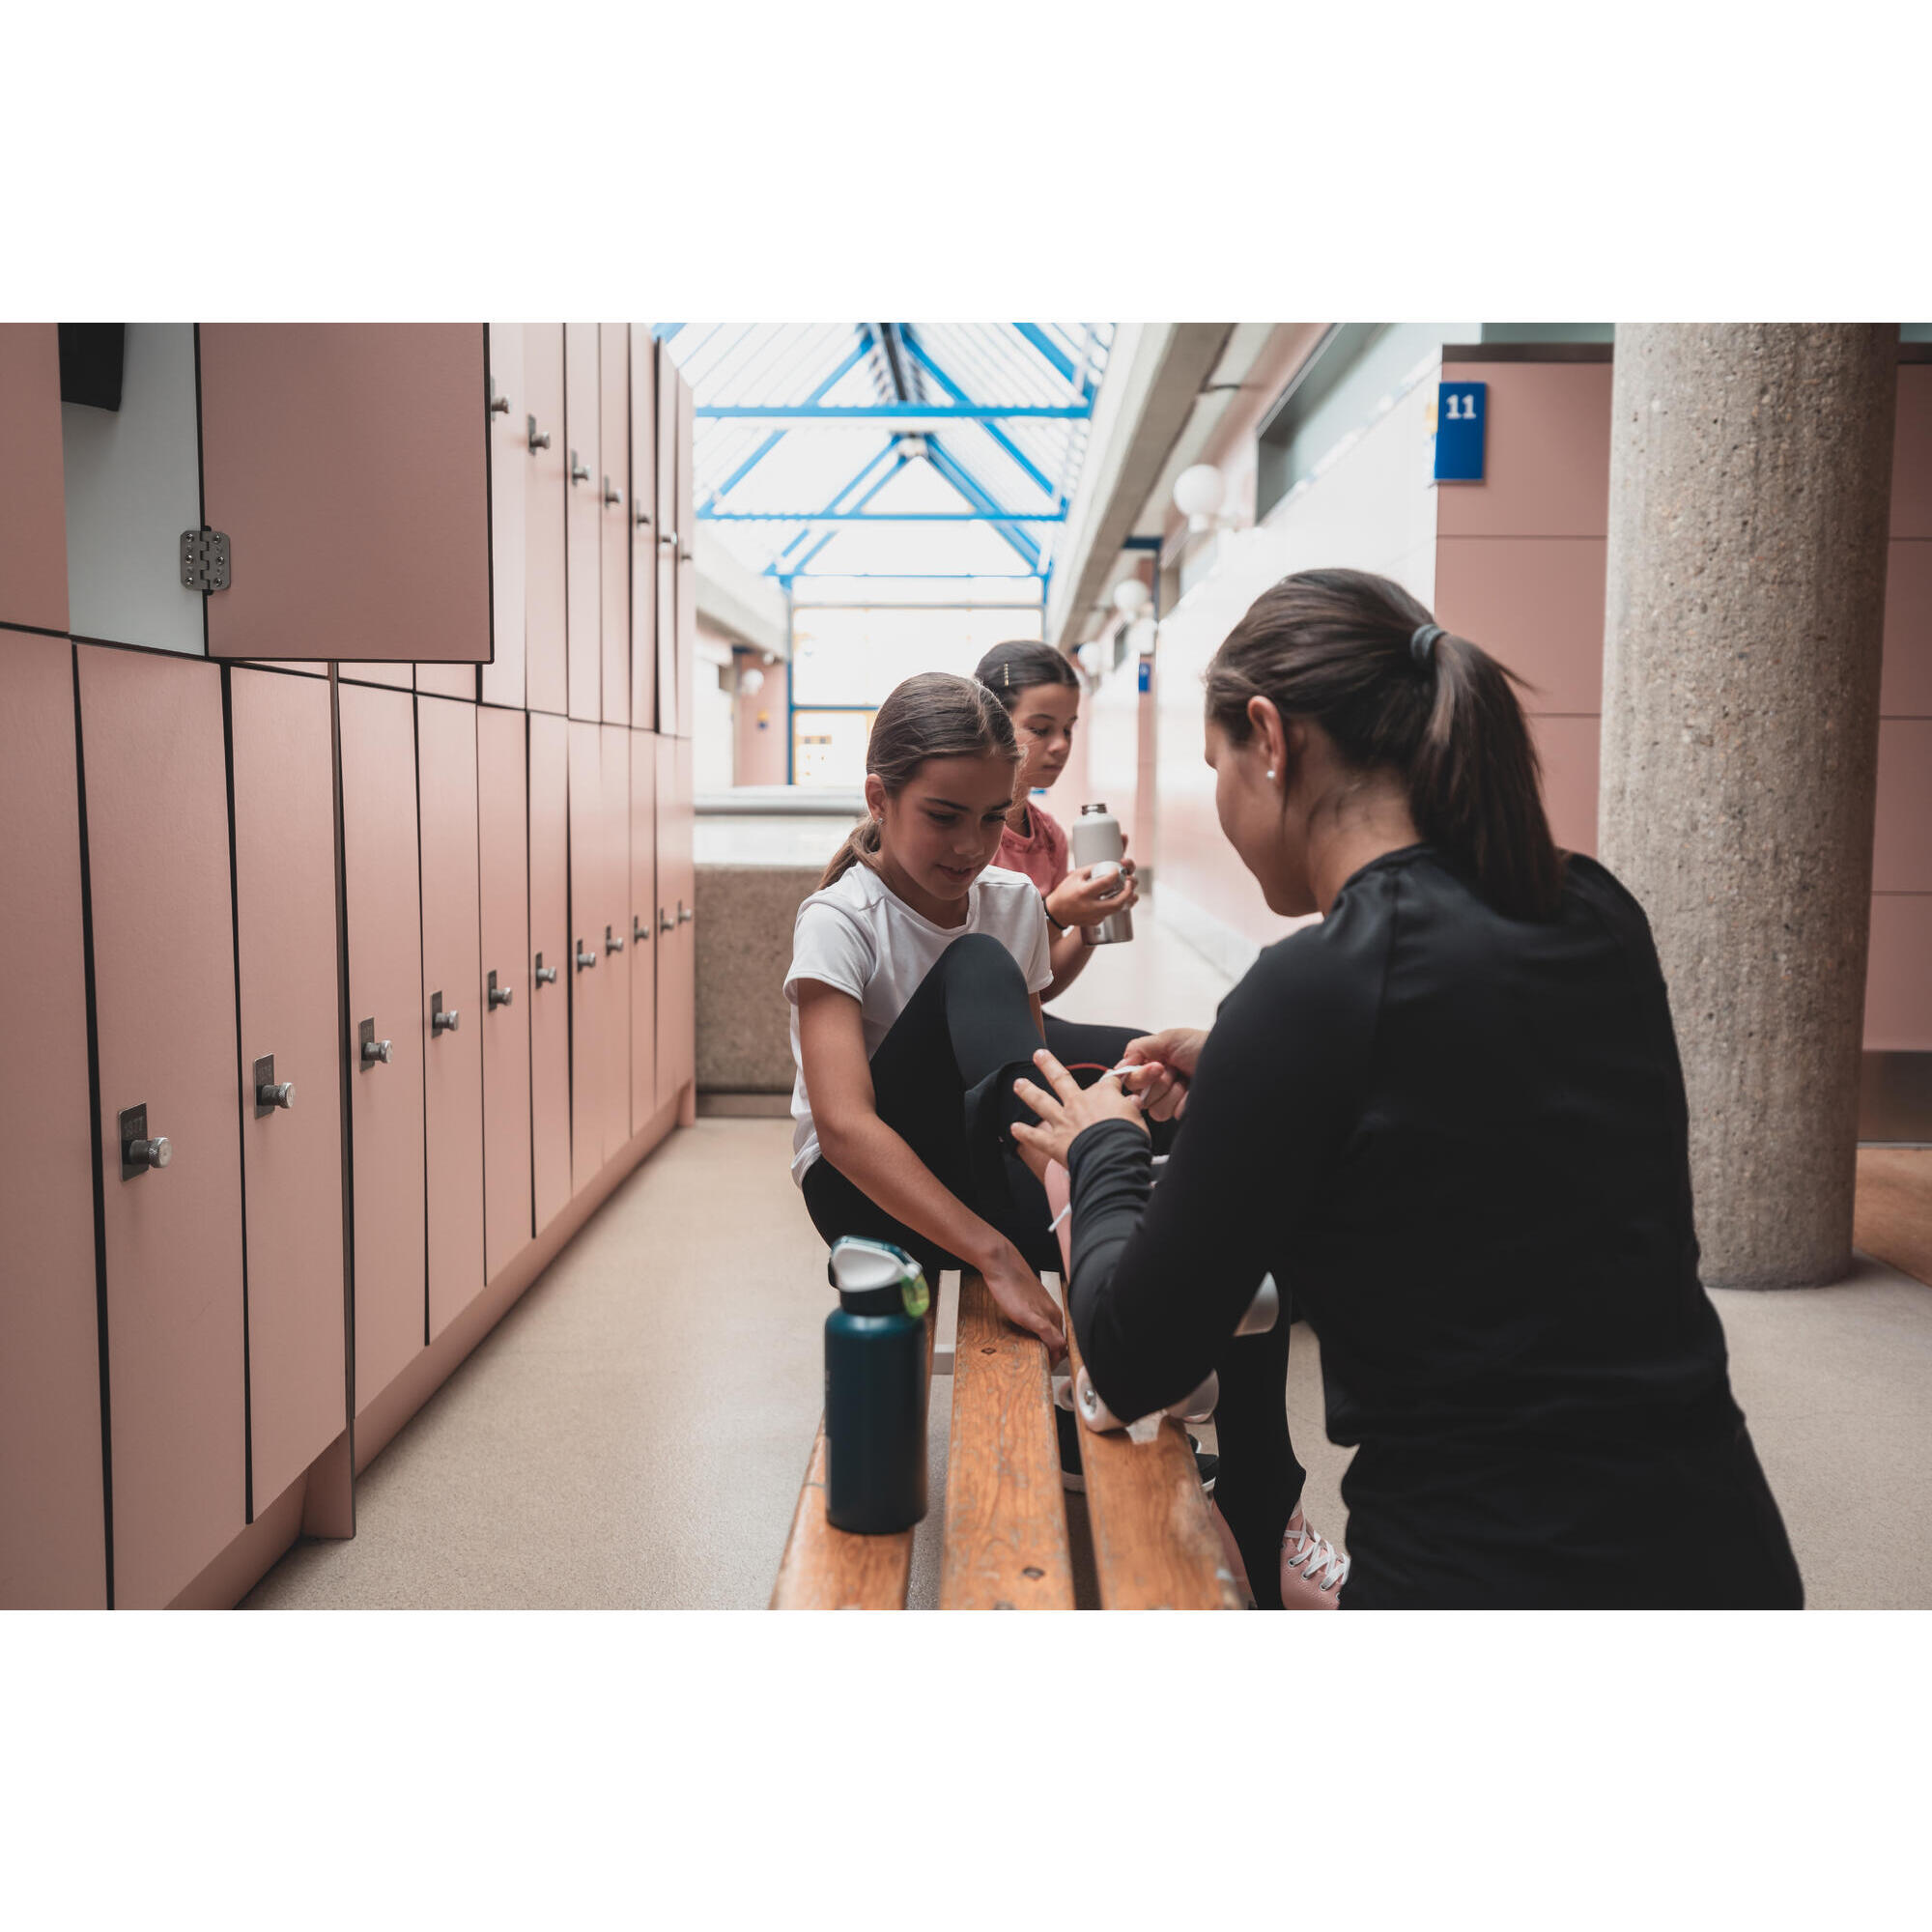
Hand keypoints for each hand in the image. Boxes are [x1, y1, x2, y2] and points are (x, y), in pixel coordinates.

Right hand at [979, 1238, 1066, 1356]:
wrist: (1003, 1264)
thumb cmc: (1012, 1280)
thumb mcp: (1026, 1300)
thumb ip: (1032, 1313)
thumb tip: (1031, 1328)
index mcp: (1052, 1310)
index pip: (1063, 1337)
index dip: (1059, 1352)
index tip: (1050, 1360)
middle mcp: (1053, 1313)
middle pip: (1063, 1343)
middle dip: (1058, 1358)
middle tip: (1047, 1366)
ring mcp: (1045, 1315)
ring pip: (1060, 1343)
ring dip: (1055, 1357)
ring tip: (1045, 1365)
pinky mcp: (1034, 1317)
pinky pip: (1051, 1338)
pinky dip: (1051, 1351)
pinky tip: (1045, 1357)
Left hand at [1011, 1047, 1149, 1172]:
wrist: (1113, 1158)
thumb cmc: (1128, 1139)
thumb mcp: (1138, 1119)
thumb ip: (1131, 1109)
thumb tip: (1133, 1102)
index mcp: (1102, 1095)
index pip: (1109, 1081)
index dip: (1115, 1078)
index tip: (1117, 1077)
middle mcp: (1079, 1104)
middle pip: (1061, 1080)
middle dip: (1048, 1065)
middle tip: (1038, 1054)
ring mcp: (1064, 1122)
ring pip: (1042, 1102)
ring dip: (1028, 1092)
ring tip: (1018, 1083)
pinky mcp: (1055, 1143)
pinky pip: (1036, 1137)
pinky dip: (1024, 1133)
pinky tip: (1014, 1127)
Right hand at [1047, 861, 1139, 928]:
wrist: (1056, 912)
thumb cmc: (1065, 891)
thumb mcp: (1075, 875)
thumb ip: (1092, 869)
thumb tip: (1109, 865)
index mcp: (1083, 892)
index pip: (1106, 883)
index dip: (1115, 874)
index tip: (1117, 870)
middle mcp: (1090, 906)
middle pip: (1117, 902)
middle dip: (1128, 891)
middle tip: (1129, 882)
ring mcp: (1094, 916)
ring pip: (1117, 909)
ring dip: (1125, 898)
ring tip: (1126, 889)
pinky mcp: (1096, 921)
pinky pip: (1110, 912)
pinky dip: (1114, 903)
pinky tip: (1113, 897)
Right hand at [1119, 1026, 1206, 1120]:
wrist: (1229, 1060)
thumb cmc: (1202, 1046)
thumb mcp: (1169, 1038)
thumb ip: (1139, 1048)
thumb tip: (1121, 1064)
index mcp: (1150, 1064)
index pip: (1129, 1078)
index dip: (1141, 1075)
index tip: (1159, 1066)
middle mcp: (1156, 1082)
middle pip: (1139, 1095)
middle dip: (1160, 1081)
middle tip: (1176, 1070)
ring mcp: (1168, 1098)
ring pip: (1153, 1108)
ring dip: (1172, 1092)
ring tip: (1185, 1081)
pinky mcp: (1179, 1111)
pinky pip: (1169, 1113)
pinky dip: (1182, 1101)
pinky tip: (1192, 1091)